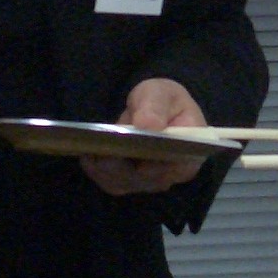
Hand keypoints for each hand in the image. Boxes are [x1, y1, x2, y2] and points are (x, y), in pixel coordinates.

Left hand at [81, 78, 208, 196]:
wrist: (153, 106)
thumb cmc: (162, 99)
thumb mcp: (162, 94)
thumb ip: (156, 108)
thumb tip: (149, 126)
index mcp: (189, 154)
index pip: (171, 169)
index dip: (152, 165)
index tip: (132, 151)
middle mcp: (170, 175)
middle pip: (144, 179)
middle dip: (121, 166)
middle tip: (103, 150)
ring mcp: (148, 182)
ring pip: (124, 183)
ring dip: (106, 169)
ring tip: (92, 151)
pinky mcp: (129, 182)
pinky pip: (111, 183)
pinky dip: (97, 171)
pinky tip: (89, 156)